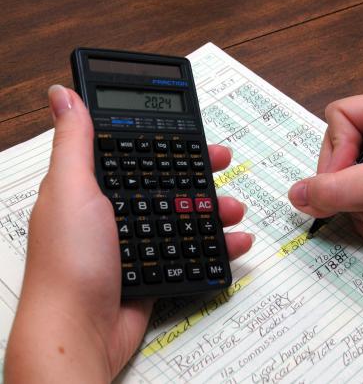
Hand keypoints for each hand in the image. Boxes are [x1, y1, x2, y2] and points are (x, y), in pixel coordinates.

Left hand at [5, 85, 253, 382]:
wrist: (81, 331)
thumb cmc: (69, 261)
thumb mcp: (73, 190)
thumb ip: (75, 142)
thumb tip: (63, 95)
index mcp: (93, 188)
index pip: (136, 152)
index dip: (165, 138)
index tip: (192, 131)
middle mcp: (115, 211)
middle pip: (166, 181)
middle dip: (199, 171)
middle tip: (224, 162)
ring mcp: (136, 240)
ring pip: (184, 214)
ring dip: (215, 208)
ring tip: (234, 209)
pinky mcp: (153, 268)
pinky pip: (191, 250)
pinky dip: (217, 245)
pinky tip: (236, 241)